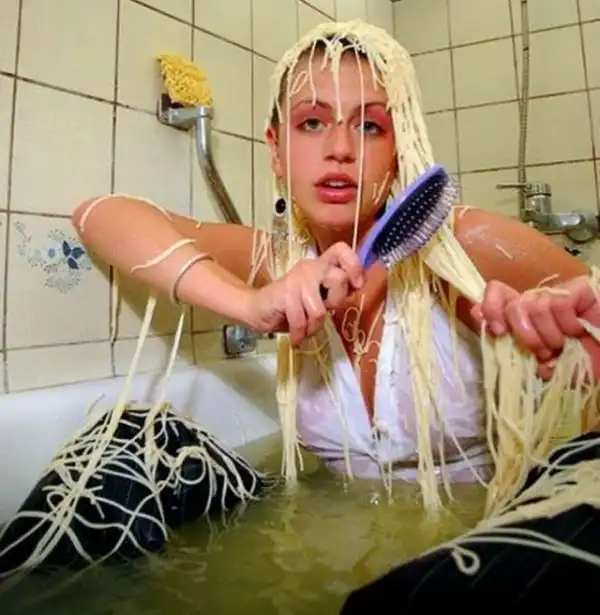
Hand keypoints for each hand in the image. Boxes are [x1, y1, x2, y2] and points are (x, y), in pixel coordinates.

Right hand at [248, 242, 363, 345]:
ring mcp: (297, 279)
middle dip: (335, 302)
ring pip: (320, 309)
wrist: (257, 310)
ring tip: (306, 328)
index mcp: (320, 264)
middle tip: (323, 311)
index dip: (354, 266)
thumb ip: (336, 290)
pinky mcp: (285, 293)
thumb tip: (358, 285)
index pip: (341, 250)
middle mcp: (310, 267)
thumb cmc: (292, 306)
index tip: (355, 285)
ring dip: (314, 326)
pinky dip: (300, 333)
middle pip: (339, 279)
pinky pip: (303, 319)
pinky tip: (297, 336)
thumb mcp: (319, 298)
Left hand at [471, 277, 599, 379]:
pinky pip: (558, 304)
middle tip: (542, 352)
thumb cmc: (577, 365)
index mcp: (523, 317)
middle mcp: (536, 302)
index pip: (496, 295)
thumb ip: (514, 349)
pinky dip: (567, 325)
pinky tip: (577, 332)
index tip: (497, 331)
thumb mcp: (540, 364)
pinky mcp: (578, 289)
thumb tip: (488, 327)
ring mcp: (556, 294)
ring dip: (548, 335)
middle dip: (524, 335)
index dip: (490, 308)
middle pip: (511, 304)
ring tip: (561, 347)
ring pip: (533, 306)